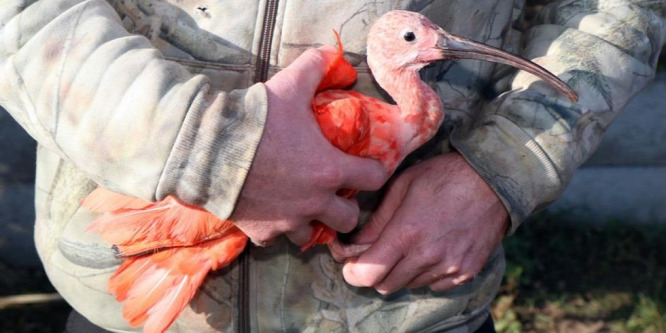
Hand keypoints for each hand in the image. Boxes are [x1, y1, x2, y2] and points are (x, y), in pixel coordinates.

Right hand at [231, 47, 387, 246]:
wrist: (208, 149)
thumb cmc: (255, 120)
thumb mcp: (289, 86)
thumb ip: (314, 67)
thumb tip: (330, 53)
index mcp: (331, 170)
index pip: (374, 180)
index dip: (375, 172)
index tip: (367, 167)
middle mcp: (315, 202)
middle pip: (349, 220)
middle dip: (346, 208)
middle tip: (334, 193)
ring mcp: (288, 221)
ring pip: (312, 236)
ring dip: (311, 222)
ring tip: (302, 207)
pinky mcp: (262, 232)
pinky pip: (275, 238)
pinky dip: (275, 228)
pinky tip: (268, 213)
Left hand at [335, 153, 507, 293]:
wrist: (493, 181)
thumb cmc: (443, 176)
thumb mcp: (402, 186)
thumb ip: (377, 219)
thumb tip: (356, 243)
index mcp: (406, 233)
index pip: (367, 274)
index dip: (353, 272)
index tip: (351, 264)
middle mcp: (427, 256)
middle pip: (386, 285)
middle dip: (376, 272)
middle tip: (378, 254)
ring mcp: (449, 267)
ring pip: (410, 285)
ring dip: (402, 272)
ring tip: (410, 246)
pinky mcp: (466, 271)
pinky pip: (435, 285)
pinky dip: (427, 274)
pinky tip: (432, 250)